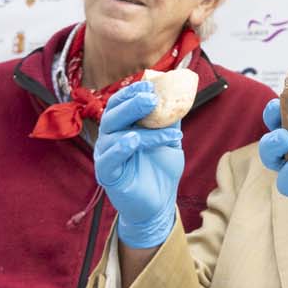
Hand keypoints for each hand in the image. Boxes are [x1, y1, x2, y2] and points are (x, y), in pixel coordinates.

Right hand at [94, 82, 182, 249]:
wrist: (159, 203)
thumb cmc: (161, 169)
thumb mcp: (170, 140)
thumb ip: (170, 120)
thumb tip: (180, 94)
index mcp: (123, 126)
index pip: (119, 103)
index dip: (132, 91)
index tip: (150, 84)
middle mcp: (110, 138)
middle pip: (113, 114)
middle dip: (132, 103)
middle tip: (152, 98)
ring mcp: (106, 156)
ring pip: (114, 134)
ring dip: (141, 129)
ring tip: (164, 129)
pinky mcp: (107, 174)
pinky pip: (108, 158)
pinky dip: (121, 148)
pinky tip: (134, 141)